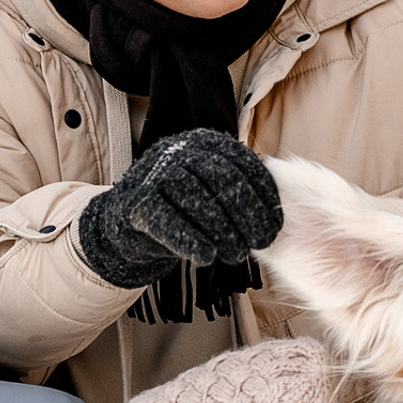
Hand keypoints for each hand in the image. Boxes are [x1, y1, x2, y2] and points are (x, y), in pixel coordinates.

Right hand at [77, 130, 283, 288]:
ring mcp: (153, 172)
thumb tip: (276, 218)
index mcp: (203, 143)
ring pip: (195, 197)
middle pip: (221, 179)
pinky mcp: (133, 200)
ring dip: (221, 230)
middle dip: (246, 214)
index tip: (276, 226)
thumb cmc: (181, 214)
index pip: (242, 165)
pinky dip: (190, 239)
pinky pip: (166, 219)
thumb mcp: (212, 196)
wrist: (126, 229)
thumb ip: (239, 195)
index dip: (263, 197)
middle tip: (260, 243)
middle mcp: (178, 150)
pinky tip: (206, 258)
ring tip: (235, 255)